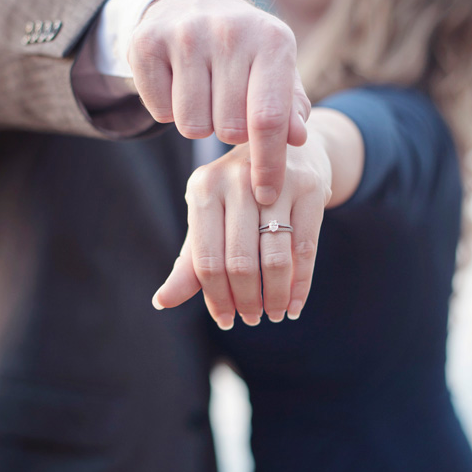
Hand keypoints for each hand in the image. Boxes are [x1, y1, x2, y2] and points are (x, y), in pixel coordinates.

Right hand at [129, 0, 309, 204]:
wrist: (190, 3)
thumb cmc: (243, 51)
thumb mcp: (274, 71)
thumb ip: (290, 108)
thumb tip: (298, 139)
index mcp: (272, 40)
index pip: (268, 119)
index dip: (268, 164)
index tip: (266, 196)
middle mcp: (229, 31)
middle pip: (227, 128)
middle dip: (228, 132)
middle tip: (226, 109)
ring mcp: (184, 34)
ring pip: (191, 125)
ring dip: (198, 124)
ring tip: (204, 98)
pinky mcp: (147, 43)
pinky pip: (159, 112)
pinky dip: (168, 110)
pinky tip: (177, 86)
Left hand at [152, 139, 331, 326]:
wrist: (283, 152)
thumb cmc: (236, 197)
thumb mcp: (208, 222)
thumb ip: (188, 263)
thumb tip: (162, 302)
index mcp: (203, 189)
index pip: (206, 259)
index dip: (216, 297)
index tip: (226, 320)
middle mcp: (237, 181)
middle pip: (240, 262)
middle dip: (247, 300)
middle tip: (252, 319)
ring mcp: (276, 182)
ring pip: (275, 258)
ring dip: (274, 296)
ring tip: (273, 315)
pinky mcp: (310, 187)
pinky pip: (305, 249)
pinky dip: (300, 285)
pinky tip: (294, 306)